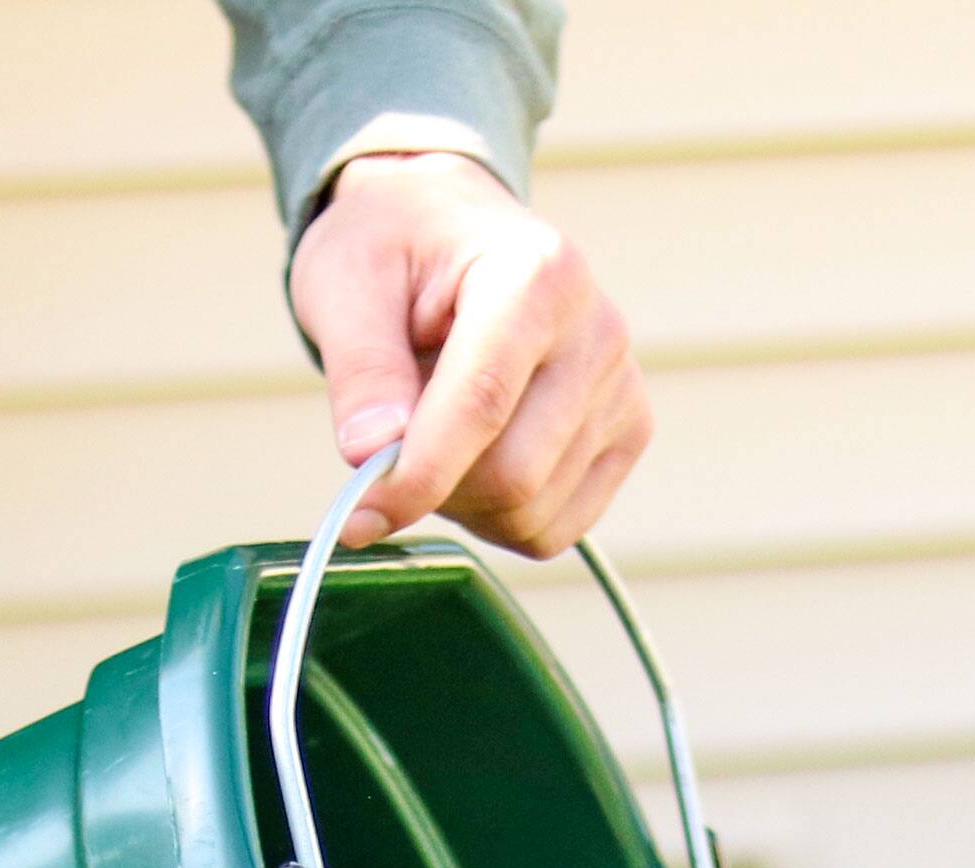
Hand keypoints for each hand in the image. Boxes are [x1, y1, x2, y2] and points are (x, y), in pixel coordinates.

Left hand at [289, 151, 651, 556]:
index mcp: (538, 273)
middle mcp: (599, 331)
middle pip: (513, 476)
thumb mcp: (346, 284)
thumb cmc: (394, 251)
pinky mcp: (628, 435)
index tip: (361, 515)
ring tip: (437, 432)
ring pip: (532, 514)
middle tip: (390, 445)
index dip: (420, 474)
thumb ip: (360, 370)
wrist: (448, 230)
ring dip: (464, 503)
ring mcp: (622, 388)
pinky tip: (476, 457)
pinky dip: (499, 518)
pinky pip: (554, 530)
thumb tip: (371, 456)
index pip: (484, 403)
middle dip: (437, 486)